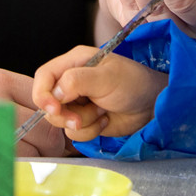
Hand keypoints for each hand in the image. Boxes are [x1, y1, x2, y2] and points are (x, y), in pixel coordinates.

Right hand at [0, 67, 72, 157]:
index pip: (43, 97)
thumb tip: (32, 108)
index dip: (48, 115)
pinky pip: (16, 166)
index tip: (47, 126)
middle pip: (45, 126)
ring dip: (34, 158)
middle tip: (40, 149)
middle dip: (47, 142)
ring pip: (36, 150)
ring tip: (12, 157)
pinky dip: (15, 170)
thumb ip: (0, 91)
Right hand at [31, 45, 168, 142]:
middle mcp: (71, 82)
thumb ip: (78, 81)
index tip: (54, 109)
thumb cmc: (133, 83)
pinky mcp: (84, 120)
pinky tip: (105, 119)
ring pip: (60, 121)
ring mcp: (77, 103)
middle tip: (80, 117)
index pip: (44, 76)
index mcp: (74, 62)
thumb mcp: (107, 77)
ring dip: (83, 121)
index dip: (43, 94)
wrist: (153, 105)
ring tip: (102, 111)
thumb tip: (55, 93)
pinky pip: (74, 132)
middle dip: (64, 114)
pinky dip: (91, 130)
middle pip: (48, 103)